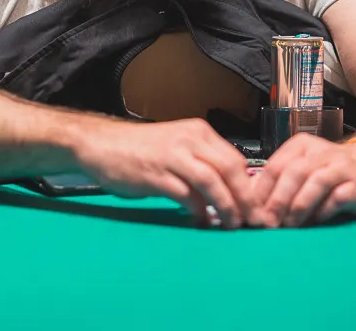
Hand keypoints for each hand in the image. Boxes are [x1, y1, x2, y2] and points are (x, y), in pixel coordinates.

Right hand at [74, 118, 252, 228]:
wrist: (100, 144)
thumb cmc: (139, 150)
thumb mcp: (177, 148)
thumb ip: (201, 163)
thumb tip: (228, 191)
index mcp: (198, 132)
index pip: (236, 159)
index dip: (250, 186)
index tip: (255, 207)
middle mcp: (189, 140)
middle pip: (231, 169)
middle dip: (245, 199)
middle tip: (251, 220)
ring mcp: (173, 156)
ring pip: (213, 182)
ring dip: (226, 206)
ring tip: (231, 225)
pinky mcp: (156, 174)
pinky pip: (187, 195)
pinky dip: (199, 211)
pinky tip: (202, 221)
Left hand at [248, 134, 355, 228]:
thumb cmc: (331, 170)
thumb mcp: (304, 168)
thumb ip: (280, 181)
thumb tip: (252, 203)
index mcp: (302, 146)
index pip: (275, 166)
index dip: (261, 191)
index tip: (253, 212)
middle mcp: (321, 152)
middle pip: (294, 173)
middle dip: (278, 200)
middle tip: (268, 222)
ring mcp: (341, 166)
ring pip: (315, 182)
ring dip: (299, 206)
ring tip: (289, 225)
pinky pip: (337, 198)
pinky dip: (323, 211)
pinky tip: (315, 221)